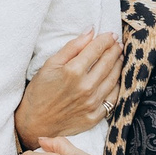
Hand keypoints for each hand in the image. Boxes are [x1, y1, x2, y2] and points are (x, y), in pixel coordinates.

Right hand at [15, 32, 121, 147]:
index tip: (111, 35)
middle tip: (118, 44)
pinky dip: (116, 86)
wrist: (35, 123)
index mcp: (73, 71)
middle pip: (108, 63)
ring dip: (119, 65)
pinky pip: (112, 99)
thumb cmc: (39, 92)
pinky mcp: (94, 116)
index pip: (96, 49)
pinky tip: (116, 79)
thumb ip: (72, 47)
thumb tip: (90, 31)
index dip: (106, 40)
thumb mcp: (50, 64)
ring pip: (113, 79)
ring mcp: (92, 103)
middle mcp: (85, 87)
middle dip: (115, 50)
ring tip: (119, 57)